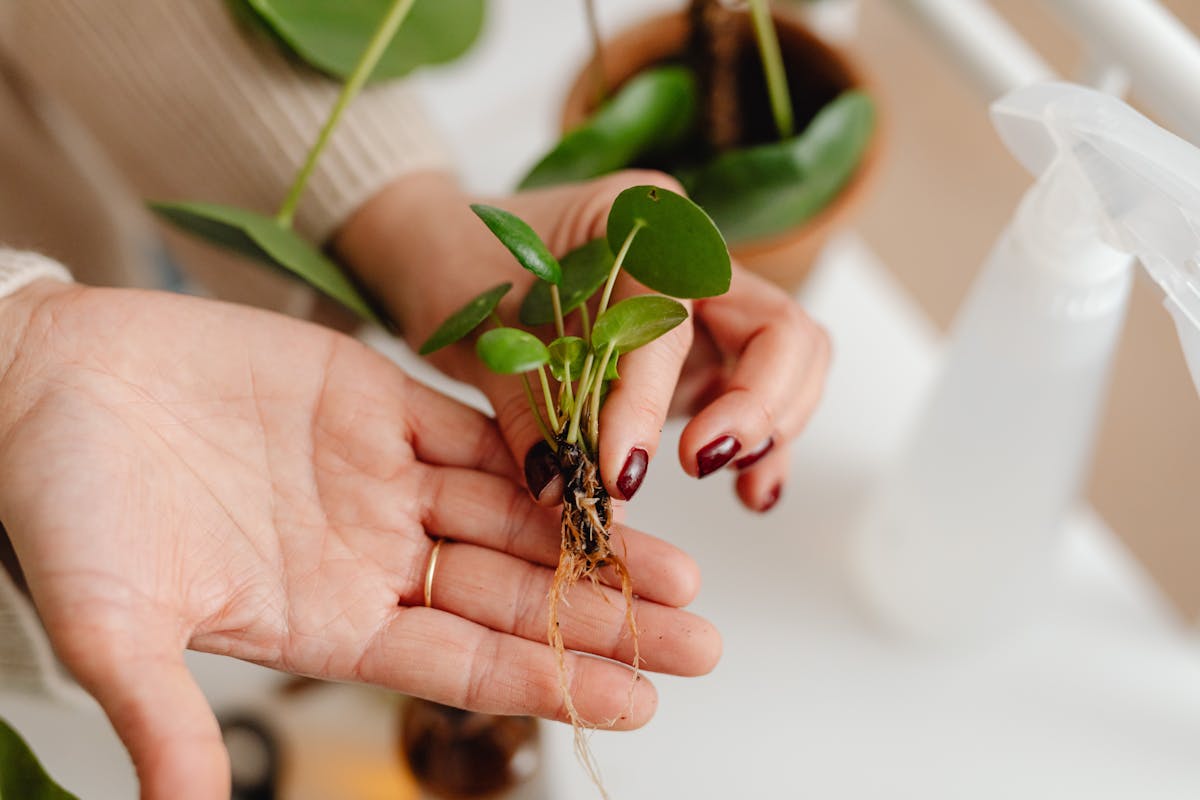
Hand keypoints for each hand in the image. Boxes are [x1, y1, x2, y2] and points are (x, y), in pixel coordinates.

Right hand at [0, 280, 718, 798]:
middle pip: (511, 595)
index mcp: (323, 619)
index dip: (547, 682)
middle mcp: (368, 555)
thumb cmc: (59, 498)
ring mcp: (378, 477)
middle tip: (700, 640)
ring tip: (681, 570)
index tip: (637, 703)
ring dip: (595, 540)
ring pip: (513, 514)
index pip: (460, 663)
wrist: (44, 378)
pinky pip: (475, 426)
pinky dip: (540, 446)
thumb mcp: (112, 618)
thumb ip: (162, 715)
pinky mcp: (374, 398)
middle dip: (604, 619)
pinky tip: (605, 465)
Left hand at [339, 170, 829, 511]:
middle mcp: (688, 259)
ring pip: (789, 360)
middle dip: (758, 404)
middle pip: (778, 327)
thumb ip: (527, 409)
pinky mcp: (697, 356)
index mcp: (638, 219)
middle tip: (701, 461)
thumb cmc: (455, 262)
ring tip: (740, 486)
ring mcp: (702, 309)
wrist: (439, 248)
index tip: (620, 471)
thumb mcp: (480, 330)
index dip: (650, 400)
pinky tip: (750, 493)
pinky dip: (765, 443)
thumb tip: (563, 491)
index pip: (672, 319)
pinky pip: (755, 394)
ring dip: (774, 424)